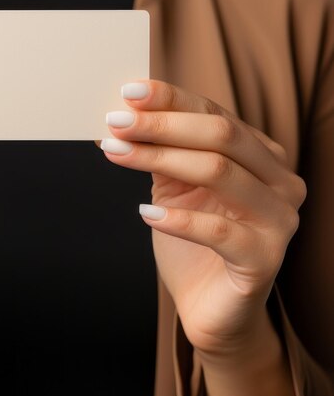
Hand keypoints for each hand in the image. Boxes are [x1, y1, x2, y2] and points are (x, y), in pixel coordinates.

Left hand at [98, 79, 305, 355]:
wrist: (209, 303)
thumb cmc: (192, 238)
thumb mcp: (175, 186)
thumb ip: (161, 151)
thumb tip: (119, 117)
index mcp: (261, 155)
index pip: (215, 113)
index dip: (171, 100)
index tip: (129, 92)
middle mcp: (279, 180)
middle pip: (220, 135)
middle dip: (161, 124)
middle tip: (116, 121)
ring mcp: (279, 220)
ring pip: (218, 171)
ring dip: (159, 158)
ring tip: (116, 153)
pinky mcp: (265, 259)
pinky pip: (219, 230)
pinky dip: (178, 218)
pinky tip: (145, 212)